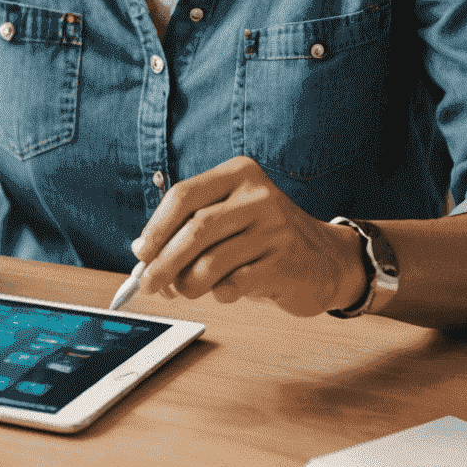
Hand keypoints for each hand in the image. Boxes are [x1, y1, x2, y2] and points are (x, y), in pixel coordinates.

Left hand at [132, 156, 366, 316]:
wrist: (325, 258)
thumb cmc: (264, 237)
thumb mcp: (230, 217)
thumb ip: (189, 227)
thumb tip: (142, 251)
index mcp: (238, 173)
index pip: (183, 195)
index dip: (156, 227)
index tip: (141, 253)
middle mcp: (258, 195)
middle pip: (195, 229)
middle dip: (165, 262)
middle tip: (150, 284)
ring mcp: (275, 228)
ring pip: (212, 261)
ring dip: (189, 283)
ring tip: (186, 290)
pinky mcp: (286, 262)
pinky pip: (235, 284)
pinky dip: (220, 293)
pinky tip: (224, 291)